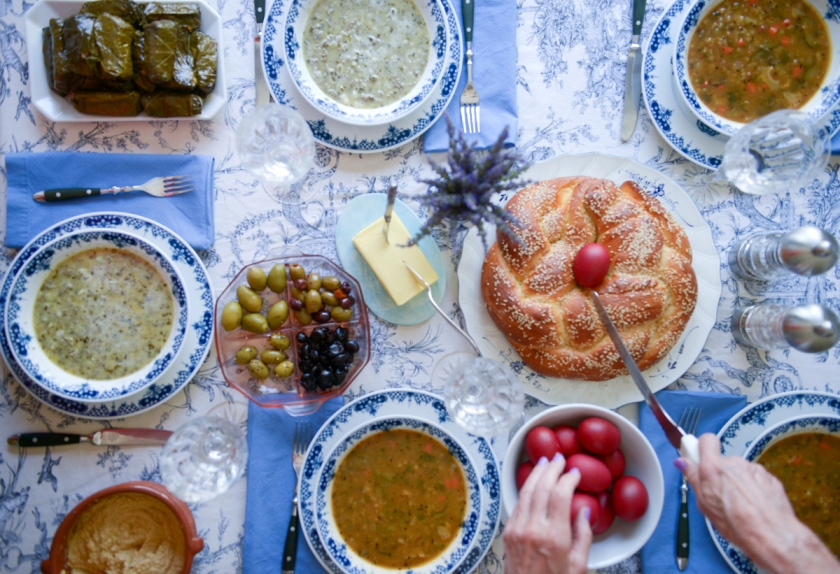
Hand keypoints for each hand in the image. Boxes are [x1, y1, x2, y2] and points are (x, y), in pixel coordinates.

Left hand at [503, 454, 591, 573]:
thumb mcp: (579, 566)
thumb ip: (583, 536)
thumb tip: (584, 511)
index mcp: (555, 538)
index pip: (560, 496)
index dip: (568, 479)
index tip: (575, 473)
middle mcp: (533, 530)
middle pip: (541, 488)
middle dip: (551, 469)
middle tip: (559, 459)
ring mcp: (518, 530)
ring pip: (526, 492)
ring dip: (536, 474)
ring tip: (545, 463)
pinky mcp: (508, 532)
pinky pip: (518, 503)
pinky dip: (526, 489)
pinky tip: (533, 483)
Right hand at [677, 433, 839, 573]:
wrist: (772, 535)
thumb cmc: (738, 525)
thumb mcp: (705, 504)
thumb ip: (694, 478)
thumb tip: (683, 462)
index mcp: (714, 468)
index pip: (706, 440)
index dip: (702, 447)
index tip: (699, 459)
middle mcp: (735, 464)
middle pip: (723, 461)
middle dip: (721, 474)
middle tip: (721, 494)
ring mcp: (754, 469)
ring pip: (740, 471)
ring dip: (738, 483)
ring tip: (740, 505)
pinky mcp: (769, 477)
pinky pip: (756, 479)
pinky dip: (753, 488)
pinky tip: (754, 505)